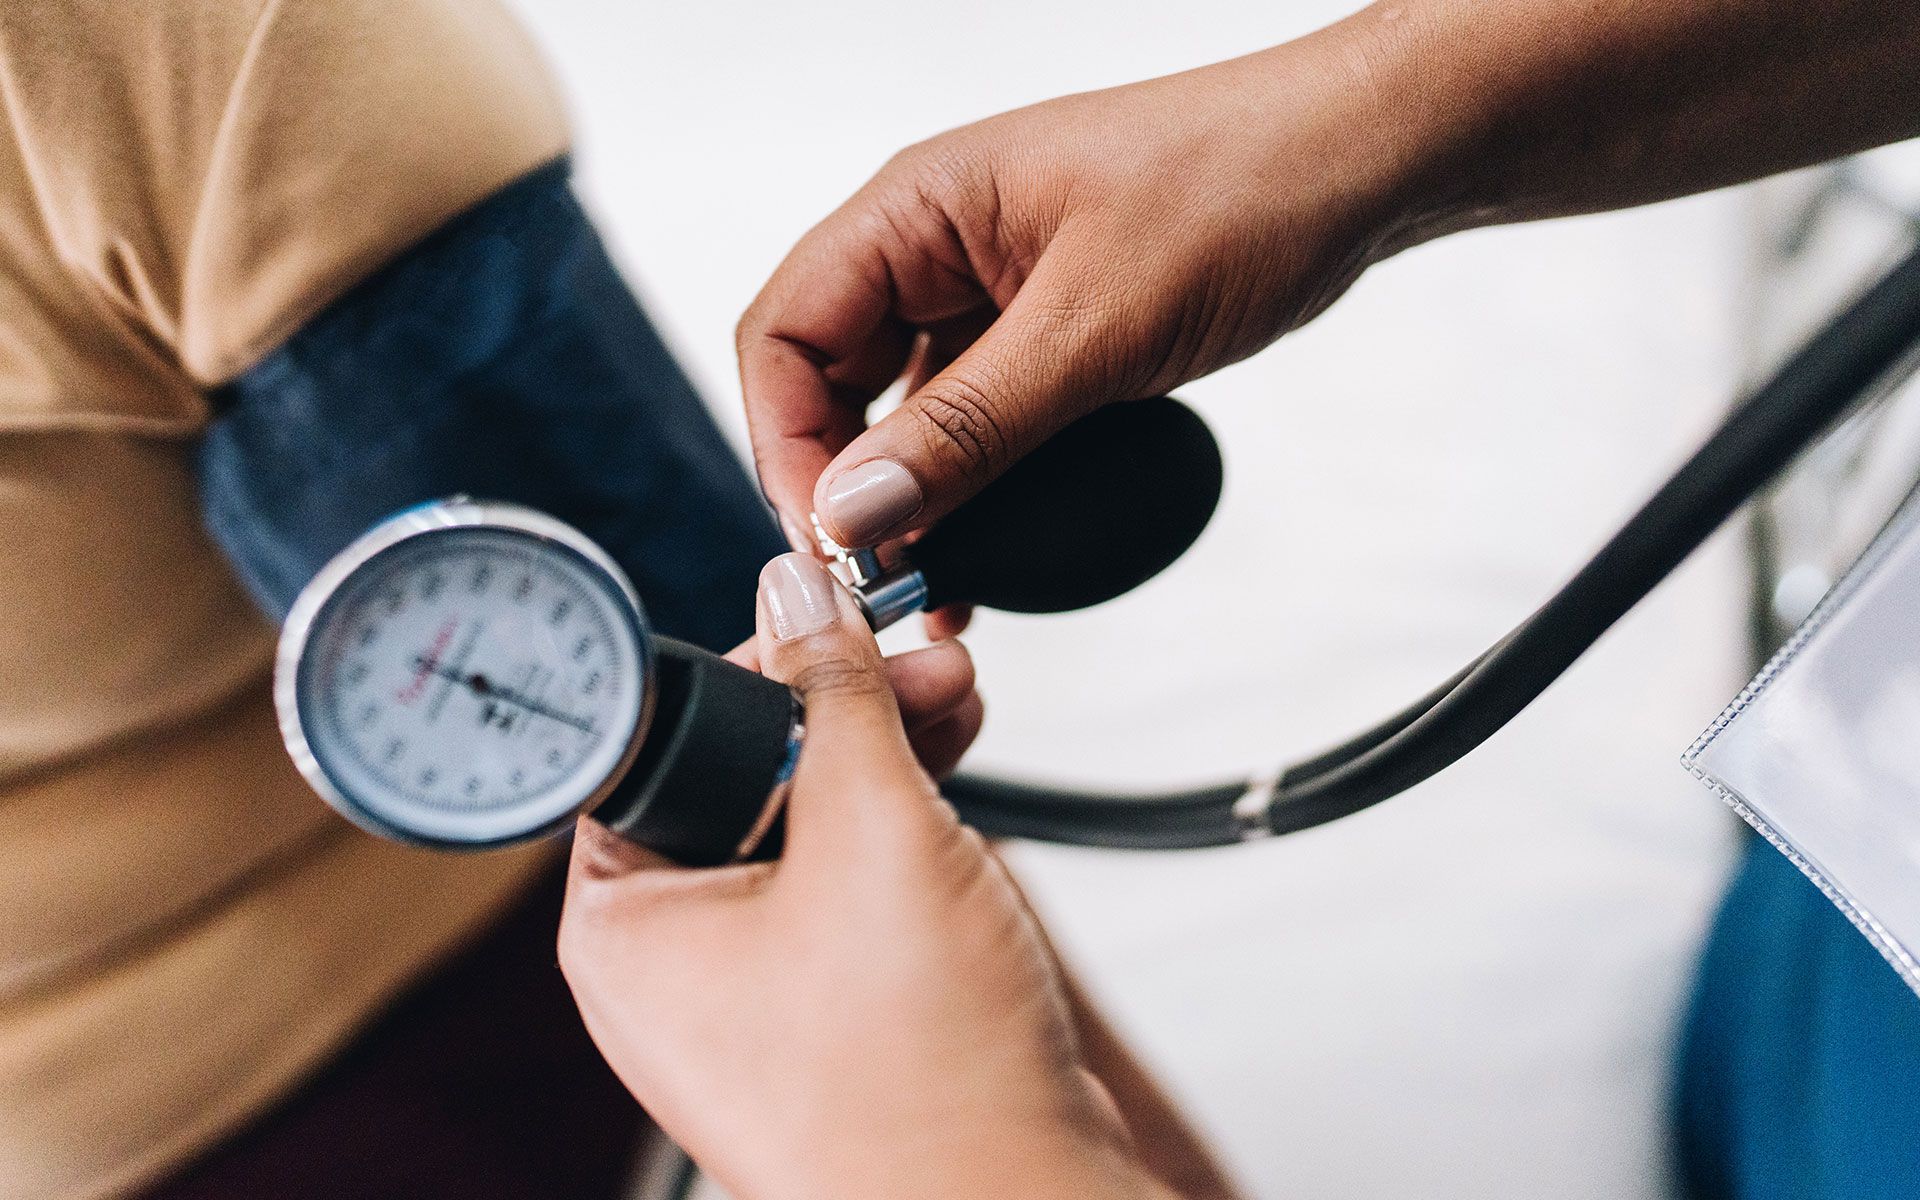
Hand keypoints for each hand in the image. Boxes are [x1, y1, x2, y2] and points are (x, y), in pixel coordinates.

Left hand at [560, 553, 1171, 1199]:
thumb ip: (835, 694)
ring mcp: (751, 994)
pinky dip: (894, 825)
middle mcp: (672, 963)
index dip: (744, 664)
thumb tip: (799, 591)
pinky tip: (953, 768)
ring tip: (958, 696)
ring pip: (800, 828)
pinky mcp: (827, 1012)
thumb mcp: (871, 831)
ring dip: (878, 750)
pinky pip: (842, 888)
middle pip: (736, 777)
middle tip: (915, 654)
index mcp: (624, 925)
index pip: (653, 741)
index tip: (820, 616)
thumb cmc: (915, 1077)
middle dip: (834, 702)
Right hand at [738, 9, 1423, 551]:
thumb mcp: (1096, 325)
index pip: (783, 330)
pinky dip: (969, 486)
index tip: (833, 539)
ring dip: (906, 498)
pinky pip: (971, 417)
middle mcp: (936, 244)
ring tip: (931, 585)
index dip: (787, 443)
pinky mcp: (1042, 329)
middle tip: (878, 578)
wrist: (1361, 163)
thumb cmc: (1243, 187)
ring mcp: (989, 288)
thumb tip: (854, 509)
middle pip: (827, 376)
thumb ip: (969, 426)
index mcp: (919, 206)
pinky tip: (985, 551)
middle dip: (839, 483)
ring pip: (900, 408)